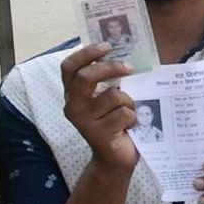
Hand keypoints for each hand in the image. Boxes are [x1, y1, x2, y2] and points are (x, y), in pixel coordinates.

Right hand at [60, 44, 138, 173]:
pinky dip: (133, 116)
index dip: (86, 53)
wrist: (116, 158)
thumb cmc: (116, 121)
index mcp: (73, 93)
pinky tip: (129, 126)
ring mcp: (84, 121)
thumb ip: (111, 79)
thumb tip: (129, 53)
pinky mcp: (98, 134)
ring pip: (114, 95)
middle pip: (86, 77)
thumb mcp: (110, 97)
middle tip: (130, 67)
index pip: (69, 67)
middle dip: (111, 68)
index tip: (107, 46)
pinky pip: (124, 113)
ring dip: (130, 101)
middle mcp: (73, 106)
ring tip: (129, 111)